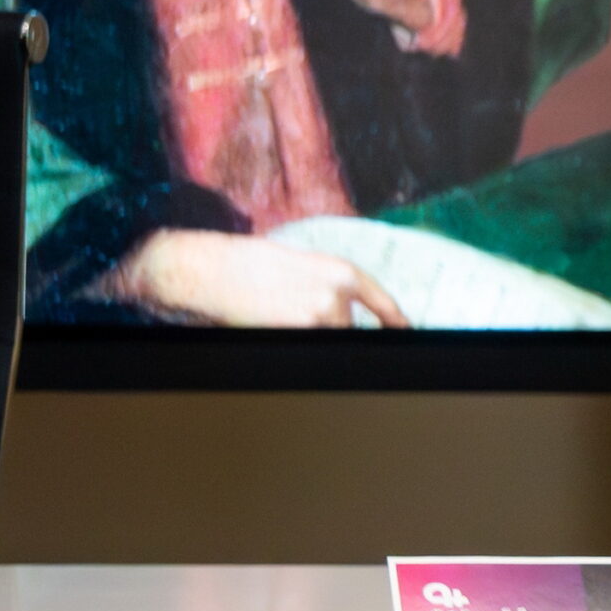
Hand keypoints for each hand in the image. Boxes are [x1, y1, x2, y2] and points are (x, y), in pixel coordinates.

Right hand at [102, 230, 408, 327]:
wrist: (205, 268)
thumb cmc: (243, 264)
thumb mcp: (296, 264)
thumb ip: (322, 285)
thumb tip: (339, 310)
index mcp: (340, 270)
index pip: (381, 302)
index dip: (395, 321)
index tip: (405, 332)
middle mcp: (339, 292)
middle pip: (346, 328)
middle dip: (324, 328)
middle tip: (288, 314)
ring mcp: (321, 314)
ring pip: (326, 338)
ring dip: (306, 334)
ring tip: (272, 314)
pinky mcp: (301, 331)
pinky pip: (307, 346)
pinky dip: (290, 340)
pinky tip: (267, 323)